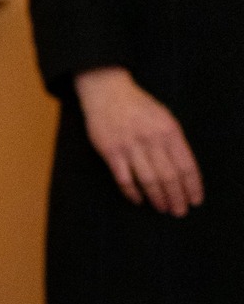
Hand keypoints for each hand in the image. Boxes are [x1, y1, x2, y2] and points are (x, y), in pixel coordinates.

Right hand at [74, 67, 203, 216]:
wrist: (107, 92)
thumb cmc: (138, 105)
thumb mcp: (164, 117)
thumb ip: (173, 141)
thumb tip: (182, 170)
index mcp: (169, 131)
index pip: (186, 165)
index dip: (192, 186)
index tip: (195, 200)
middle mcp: (152, 139)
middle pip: (168, 176)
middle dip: (176, 197)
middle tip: (179, 211)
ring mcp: (130, 146)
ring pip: (148, 180)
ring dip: (157, 197)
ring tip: (163, 208)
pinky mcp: (111, 152)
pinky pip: (123, 178)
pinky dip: (131, 192)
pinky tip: (138, 200)